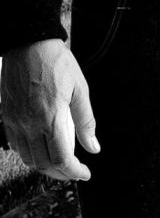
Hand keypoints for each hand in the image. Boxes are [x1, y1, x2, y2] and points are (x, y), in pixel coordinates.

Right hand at [0, 39, 98, 180]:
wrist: (28, 44)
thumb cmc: (56, 62)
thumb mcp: (79, 88)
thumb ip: (86, 121)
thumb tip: (94, 147)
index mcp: (51, 117)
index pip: (61, 159)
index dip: (74, 172)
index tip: (84, 173)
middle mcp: (30, 124)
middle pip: (43, 164)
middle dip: (61, 173)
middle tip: (74, 170)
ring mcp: (15, 121)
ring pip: (28, 158)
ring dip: (44, 165)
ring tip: (60, 160)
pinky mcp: (6, 116)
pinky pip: (16, 145)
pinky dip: (29, 153)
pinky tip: (40, 146)